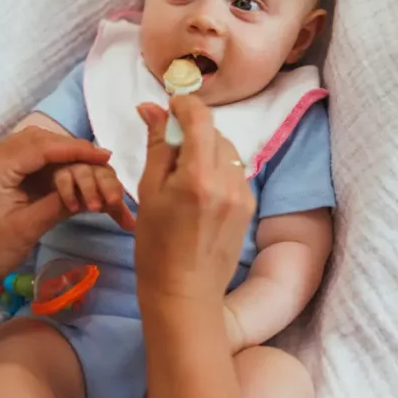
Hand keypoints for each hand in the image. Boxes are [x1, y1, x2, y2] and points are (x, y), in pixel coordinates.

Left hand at [0, 127, 112, 296]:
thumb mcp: (27, 228)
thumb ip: (59, 203)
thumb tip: (92, 187)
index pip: (42, 147)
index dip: (76, 149)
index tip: (105, 155)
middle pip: (39, 139)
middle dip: (72, 149)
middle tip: (102, 160)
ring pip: (35, 145)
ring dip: (62, 154)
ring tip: (91, 165)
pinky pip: (28, 158)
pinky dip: (51, 163)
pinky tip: (70, 171)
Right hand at [53, 162, 135, 230]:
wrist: (64, 189)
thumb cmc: (88, 192)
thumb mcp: (104, 202)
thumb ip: (118, 213)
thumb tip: (134, 227)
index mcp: (105, 171)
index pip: (112, 177)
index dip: (113, 188)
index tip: (115, 202)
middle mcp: (92, 166)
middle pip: (100, 172)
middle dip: (105, 187)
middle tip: (104, 205)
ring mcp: (74, 167)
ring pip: (83, 173)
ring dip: (88, 189)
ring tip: (89, 209)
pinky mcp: (58, 173)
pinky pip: (63, 178)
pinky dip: (67, 192)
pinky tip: (72, 207)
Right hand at [133, 97, 255, 307]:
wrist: (184, 293)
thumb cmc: (155, 245)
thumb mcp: (148, 191)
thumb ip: (156, 145)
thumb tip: (152, 107)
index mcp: (197, 177)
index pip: (200, 118)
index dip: (184, 105)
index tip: (169, 107)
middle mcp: (226, 181)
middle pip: (213, 132)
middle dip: (192, 130)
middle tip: (168, 147)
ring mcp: (242, 194)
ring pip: (226, 150)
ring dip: (205, 149)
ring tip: (183, 173)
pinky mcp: (249, 205)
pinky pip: (234, 171)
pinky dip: (217, 169)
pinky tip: (199, 191)